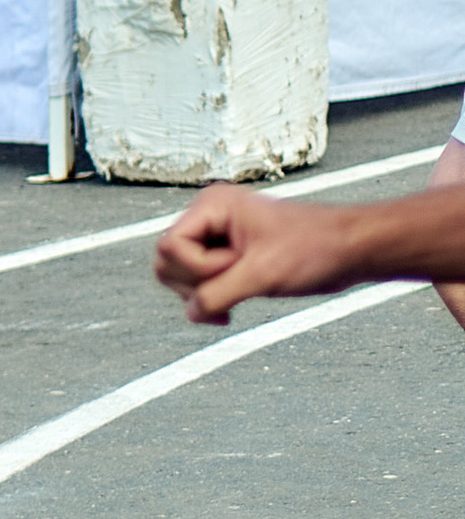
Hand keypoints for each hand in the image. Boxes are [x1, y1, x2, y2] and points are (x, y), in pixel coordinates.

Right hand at [152, 184, 360, 320]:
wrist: (351, 249)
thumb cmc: (315, 248)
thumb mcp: (262, 275)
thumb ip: (218, 294)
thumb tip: (191, 312)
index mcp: (213, 206)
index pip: (170, 246)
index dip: (196, 268)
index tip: (235, 269)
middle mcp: (210, 217)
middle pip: (168, 261)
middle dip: (197, 283)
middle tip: (239, 283)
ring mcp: (218, 236)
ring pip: (180, 275)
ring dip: (204, 295)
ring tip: (239, 299)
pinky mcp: (230, 256)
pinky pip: (200, 283)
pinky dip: (211, 300)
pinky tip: (229, 312)